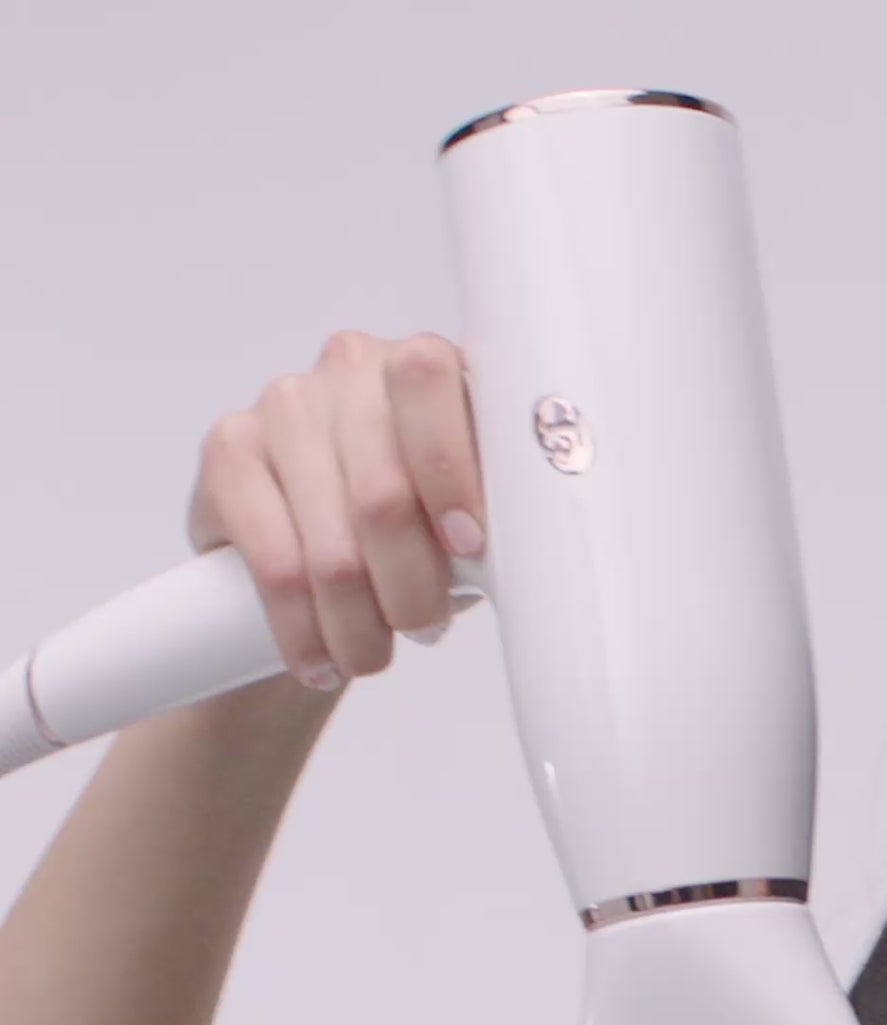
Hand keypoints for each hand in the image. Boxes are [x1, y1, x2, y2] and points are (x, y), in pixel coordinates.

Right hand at [185, 329, 487, 693]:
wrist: (322, 566)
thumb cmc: (419, 539)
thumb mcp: (470, 526)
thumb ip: (497, 520)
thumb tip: (521, 565)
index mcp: (426, 367)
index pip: (428, 381)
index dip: (450, 473)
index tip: (468, 549)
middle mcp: (351, 367)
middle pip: (382, 493)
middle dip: (411, 589)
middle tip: (423, 630)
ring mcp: (283, 404)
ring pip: (331, 546)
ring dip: (358, 625)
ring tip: (370, 656)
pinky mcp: (227, 450)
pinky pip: (273, 564)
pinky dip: (302, 629)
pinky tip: (318, 658)